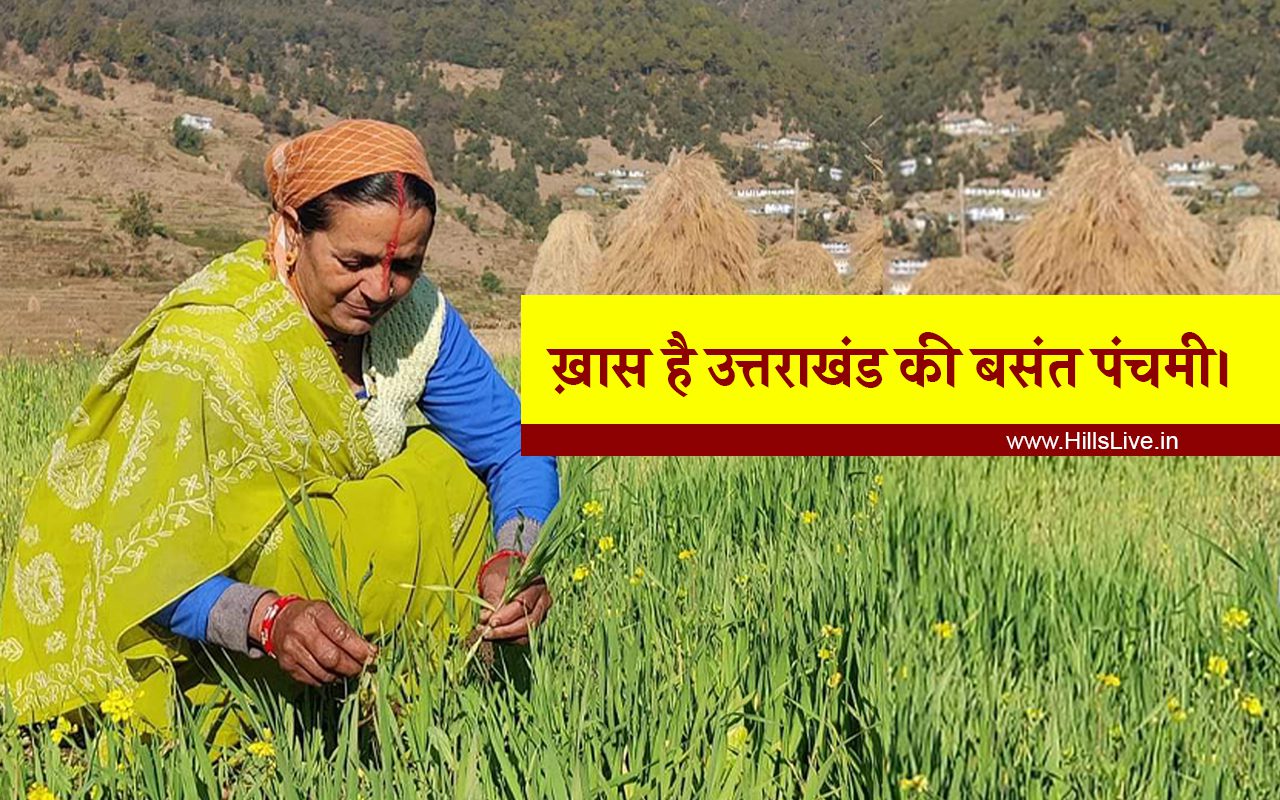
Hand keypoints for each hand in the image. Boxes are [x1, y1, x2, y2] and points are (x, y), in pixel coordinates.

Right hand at [252, 595, 376, 685]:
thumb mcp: (328, 612)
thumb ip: (347, 630)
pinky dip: (327, 680)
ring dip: (341, 676)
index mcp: (316, 613)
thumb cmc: (310, 616)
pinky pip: (312, 680)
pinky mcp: (287, 666)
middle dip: (353, 667)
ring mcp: (292, 651)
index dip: (360, 649)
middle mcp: (301, 632)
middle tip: (364, 668)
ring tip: (350, 672)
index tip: (373, 656)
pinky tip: (334, 674)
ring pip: (323, 673)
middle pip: (332, 658)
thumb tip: (369, 651)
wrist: (277, 621)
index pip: (341, 635)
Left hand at [476, 555, 552, 644]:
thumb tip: (486, 619)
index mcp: (536, 584)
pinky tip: (494, 635)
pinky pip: (523, 637)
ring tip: (485, 634)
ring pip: (527, 632)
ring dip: (505, 637)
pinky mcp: (534, 624)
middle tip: (486, 633)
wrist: (506, 572)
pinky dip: (507, 639)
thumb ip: (493, 599)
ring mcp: (541, 613)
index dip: (507, 616)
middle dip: (506, 630)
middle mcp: (543, 600)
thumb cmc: (501, 573)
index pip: (524, 604)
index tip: (491, 622)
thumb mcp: (495, 580)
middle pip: (529, 622)